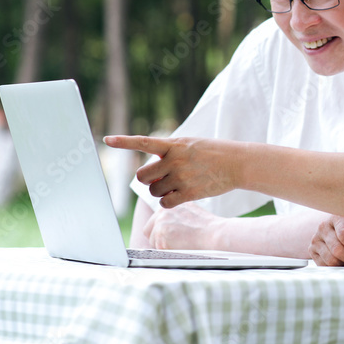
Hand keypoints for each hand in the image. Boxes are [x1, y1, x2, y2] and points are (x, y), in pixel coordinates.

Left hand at [104, 135, 239, 207]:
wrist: (237, 163)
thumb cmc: (213, 153)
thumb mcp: (190, 144)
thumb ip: (170, 152)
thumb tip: (151, 172)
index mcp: (174, 145)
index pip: (143, 142)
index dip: (124, 142)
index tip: (106, 140)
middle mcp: (175, 160)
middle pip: (143, 176)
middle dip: (148, 180)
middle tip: (160, 178)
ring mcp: (181, 177)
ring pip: (154, 191)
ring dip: (161, 191)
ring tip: (178, 184)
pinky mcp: (189, 192)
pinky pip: (165, 203)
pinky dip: (169, 202)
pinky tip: (180, 195)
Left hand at [143, 202, 222, 250]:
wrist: (216, 234)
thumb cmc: (209, 228)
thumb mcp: (191, 213)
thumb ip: (177, 216)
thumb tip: (168, 226)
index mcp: (171, 204)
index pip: (156, 221)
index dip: (163, 232)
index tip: (172, 236)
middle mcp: (164, 210)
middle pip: (149, 230)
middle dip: (158, 238)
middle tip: (175, 242)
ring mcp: (161, 221)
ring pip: (152, 241)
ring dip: (163, 246)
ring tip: (182, 244)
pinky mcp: (161, 234)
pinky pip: (157, 249)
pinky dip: (167, 252)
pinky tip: (181, 247)